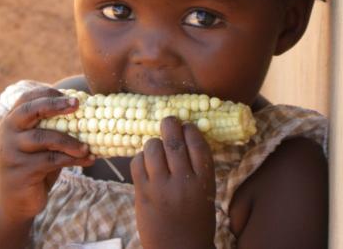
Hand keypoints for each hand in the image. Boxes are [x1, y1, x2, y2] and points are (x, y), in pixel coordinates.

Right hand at [0, 86, 95, 222]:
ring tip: (88, 146)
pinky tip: (88, 159)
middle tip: (77, 104)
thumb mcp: (40, 143)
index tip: (73, 97)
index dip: (49, 94)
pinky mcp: (21, 172)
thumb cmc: (34, 165)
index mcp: (11, 121)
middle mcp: (7, 133)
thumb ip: (52, 127)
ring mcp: (11, 152)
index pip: (27, 98)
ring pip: (44, 138)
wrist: (14, 201)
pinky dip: (73, 159)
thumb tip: (88, 111)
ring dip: (70, 141)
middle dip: (54, 105)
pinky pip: (51, 161)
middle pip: (29, 111)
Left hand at [131, 117, 215, 248]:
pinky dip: (141, 157)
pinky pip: (137, 163)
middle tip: (169, 120)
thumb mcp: (205, 194)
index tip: (187, 125)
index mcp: (204, 182)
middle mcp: (183, 183)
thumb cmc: (195, 221)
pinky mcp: (142, 194)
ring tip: (156, 146)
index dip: (191, 130)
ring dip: (154, 142)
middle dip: (170, 125)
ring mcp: (161, 188)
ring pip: (153, 148)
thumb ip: (197, 169)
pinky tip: (145, 162)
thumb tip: (186, 138)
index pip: (198, 145)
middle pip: (174, 142)